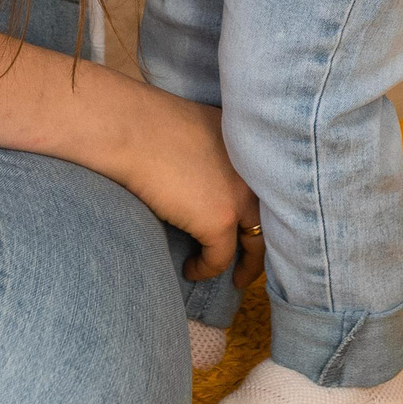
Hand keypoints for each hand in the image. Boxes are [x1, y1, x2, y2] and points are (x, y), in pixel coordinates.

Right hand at [125, 84, 265, 286]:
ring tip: (234, 277)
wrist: (132, 130)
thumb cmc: (150, 125)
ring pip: (255, 243)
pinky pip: (219, 258)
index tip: (249, 228)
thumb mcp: (199, 131)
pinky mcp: (219, 221)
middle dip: (261, 245)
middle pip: (270, 217)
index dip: (262, 212)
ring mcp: (239, 197)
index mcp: (249, 146)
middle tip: (250, 264)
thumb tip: (207, 175)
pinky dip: (205, 268)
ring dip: (245, 265)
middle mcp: (253, 172)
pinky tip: (191, 269)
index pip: (268, 187)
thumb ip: (215, 152)